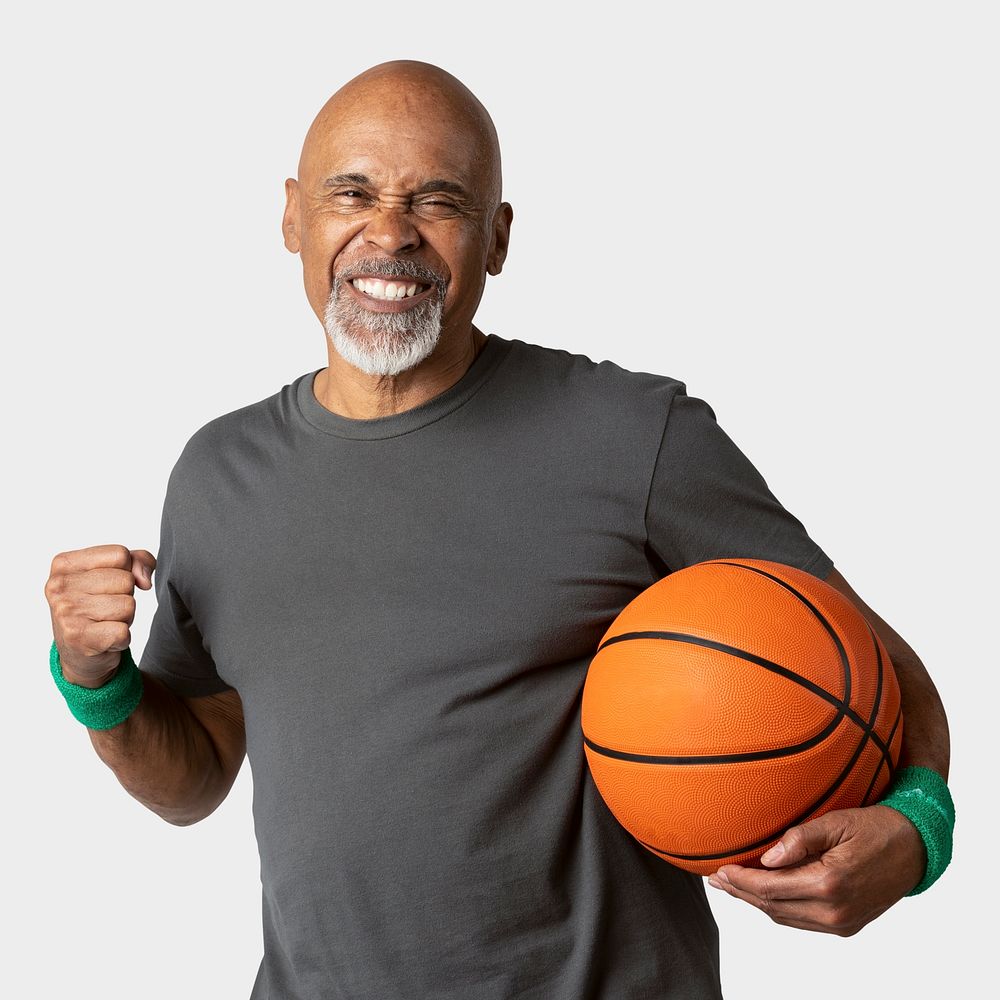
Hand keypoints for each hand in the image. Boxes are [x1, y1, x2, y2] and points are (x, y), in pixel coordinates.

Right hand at [45, 544, 155, 687]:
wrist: (79, 653)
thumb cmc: (97, 607)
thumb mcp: (113, 574)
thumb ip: (137, 560)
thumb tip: (144, 579)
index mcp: (64, 564)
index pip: (120, 554)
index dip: (127, 571)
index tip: (109, 586)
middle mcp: (59, 586)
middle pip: (126, 580)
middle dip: (125, 596)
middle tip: (106, 609)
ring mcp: (66, 612)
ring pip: (128, 605)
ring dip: (125, 618)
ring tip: (105, 623)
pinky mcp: (77, 638)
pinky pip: (123, 631)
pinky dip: (122, 638)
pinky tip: (105, 639)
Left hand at [707, 805, 925, 935]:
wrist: (915, 848)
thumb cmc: (875, 827)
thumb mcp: (835, 822)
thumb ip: (799, 840)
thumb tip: (766, 859)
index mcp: (830, 883)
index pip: (770, 887)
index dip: (741, 880)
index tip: (719, 870)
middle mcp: (835, 910)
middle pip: (772, 906)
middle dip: (741, 892)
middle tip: (716, 879)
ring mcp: (841, 923)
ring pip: (784, 918)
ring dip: (756, 902)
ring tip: (732, 886)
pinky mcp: (846, 926)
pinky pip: (801, 921)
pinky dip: (778, 908)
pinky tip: (763, 894)